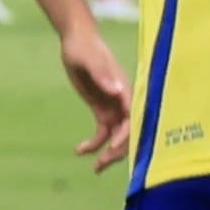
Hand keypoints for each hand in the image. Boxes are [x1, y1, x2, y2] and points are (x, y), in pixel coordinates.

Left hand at [56, 17, 135, 169]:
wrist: (77, 41)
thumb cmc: (84, 48)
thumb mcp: (90, 60)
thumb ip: (102, 74)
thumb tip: (117, 90)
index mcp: (125, 90)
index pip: (132, 117)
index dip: (126, 134)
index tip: (113, 147)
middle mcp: (122, 101)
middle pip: (127, 132)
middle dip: (118, 150)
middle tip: (101, 165)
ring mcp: (113, 107)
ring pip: (116, 136)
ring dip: (108, 153)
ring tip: (95, 168)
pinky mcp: (101, 109)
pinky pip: (102, 132)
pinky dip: (93, 143)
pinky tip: (80, 151)